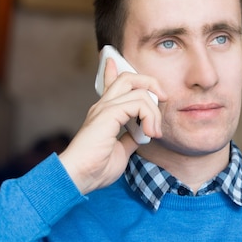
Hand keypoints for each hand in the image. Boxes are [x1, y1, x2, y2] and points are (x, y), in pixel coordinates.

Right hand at [59, 57, 165, 193]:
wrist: (79, 178)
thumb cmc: (96, 169)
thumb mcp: (121, 151)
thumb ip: (131, 138)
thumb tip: (143, 133)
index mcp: (104, 113)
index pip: (112, 83)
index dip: (116, 70)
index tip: (118, 63)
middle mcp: (103, 106)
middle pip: (129, 77)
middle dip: (151, 83)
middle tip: (163, 99)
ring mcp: (104, 108)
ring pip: (138, 89)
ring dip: (154, 111)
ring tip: (155, 132)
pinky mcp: (108, 114)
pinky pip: (138, 103)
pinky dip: (149, 116)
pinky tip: (150, 133)